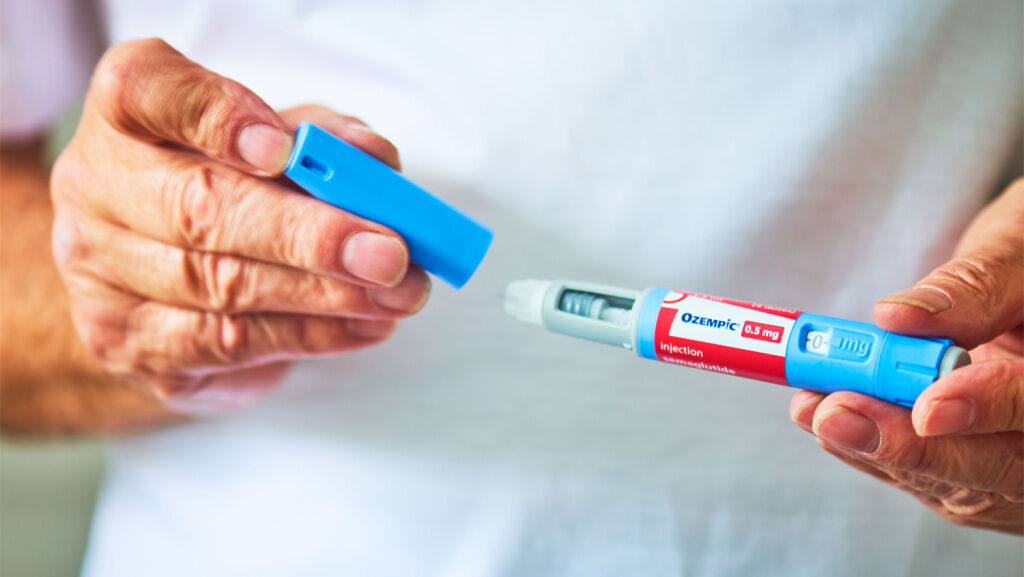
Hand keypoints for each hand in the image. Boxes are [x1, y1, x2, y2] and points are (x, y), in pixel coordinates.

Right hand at [50, 39, 429, 413]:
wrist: (162, 278)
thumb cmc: (232, 188)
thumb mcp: (281, 145)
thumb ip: (324, 141)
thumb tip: (373, 159)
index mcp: (126, 112)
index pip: (149, 90)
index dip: (218, 117)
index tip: (287, 150)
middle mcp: (95, 184)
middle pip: (198, 208)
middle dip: (308, 236)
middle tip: (388, 252)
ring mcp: (97, 270)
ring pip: (219, 286)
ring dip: (324, 295)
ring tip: (395, 295)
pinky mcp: (122, 341)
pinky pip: (226, 344)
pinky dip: (310, 335)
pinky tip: (363, 326)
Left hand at [790, 182, 1022, 533]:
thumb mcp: (1019, 247)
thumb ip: (975, 285)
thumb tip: (899, 316)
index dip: (985, 410)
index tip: (927, 407)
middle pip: (993, 464)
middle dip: (909, 447)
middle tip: (838, 415)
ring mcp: (1015, 461)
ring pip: (952, 480)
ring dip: (874, 447)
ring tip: (811, 409)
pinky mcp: (978, 467)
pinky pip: (930, 475)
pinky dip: (871, 448)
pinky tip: (822, 417)